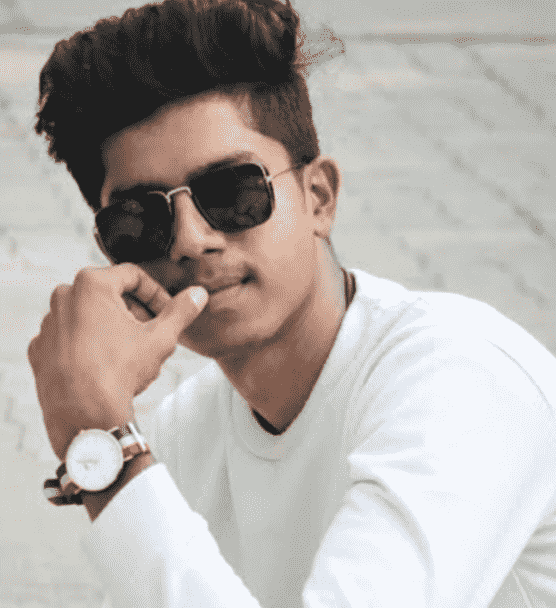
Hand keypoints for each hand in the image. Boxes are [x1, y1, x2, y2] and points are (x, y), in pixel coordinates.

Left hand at [27, 263, 207, 460]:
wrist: (84, 418)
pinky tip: (106, 365)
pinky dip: (89, 345)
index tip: (167, 312)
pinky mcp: (39, 348)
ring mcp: (48, 324)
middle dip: (136, 311)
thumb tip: (198, 294)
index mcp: (91, 284)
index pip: (134, 276)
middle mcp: (63, 297)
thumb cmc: (120, 373)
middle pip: (110, 295)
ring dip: (114, 328)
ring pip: (90, 316)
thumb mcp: (161, 338)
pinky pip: (71, 338)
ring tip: (131, 353)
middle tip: (152, 334)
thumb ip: (181, 311)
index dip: (157, 294)